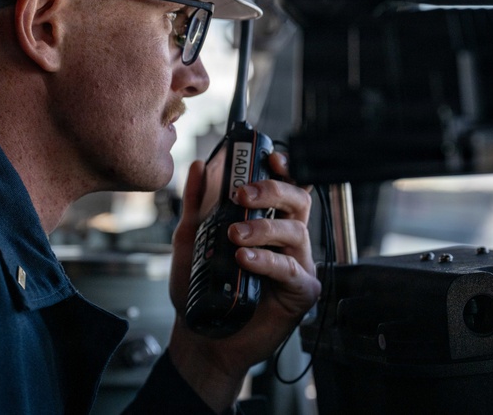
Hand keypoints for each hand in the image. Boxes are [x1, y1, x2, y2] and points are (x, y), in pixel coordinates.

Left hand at [166, 152, 320, 412]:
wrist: (200, 334)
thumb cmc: (201, 289)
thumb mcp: (192, 239)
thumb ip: (197, 204)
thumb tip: (200, 167)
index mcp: (268, 222)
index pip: (285, 187)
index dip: (284, 169)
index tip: (271, 158)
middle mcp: (287, 240)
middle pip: (298, 201)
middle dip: (272, 191)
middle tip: (243, 195)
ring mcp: (297, 265)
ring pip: (295, 232)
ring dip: (263, 228)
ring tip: (234, 234)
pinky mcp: (301, 292)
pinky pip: (291, 270)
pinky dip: (267, 262)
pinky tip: (245, 260)